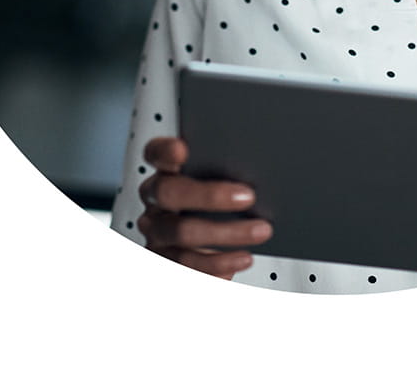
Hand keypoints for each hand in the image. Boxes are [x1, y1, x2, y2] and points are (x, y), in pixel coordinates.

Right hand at [137, 136, 272, 279]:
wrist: (202, 250)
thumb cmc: (213, 207)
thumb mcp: (216, 185)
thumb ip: (224, 171)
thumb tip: (257, 164)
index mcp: (165, 173)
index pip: (155, 153)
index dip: (164, 150)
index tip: (181, 148)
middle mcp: (155, 203)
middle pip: (170, 193)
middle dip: (210, 194)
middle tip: (248, 196)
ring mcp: (157, 235)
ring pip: (183, 233)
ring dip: (227, 233)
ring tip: (261, 231)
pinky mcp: (165, 264)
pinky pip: (189, 266)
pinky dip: (219, 263)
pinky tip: (243, 258)